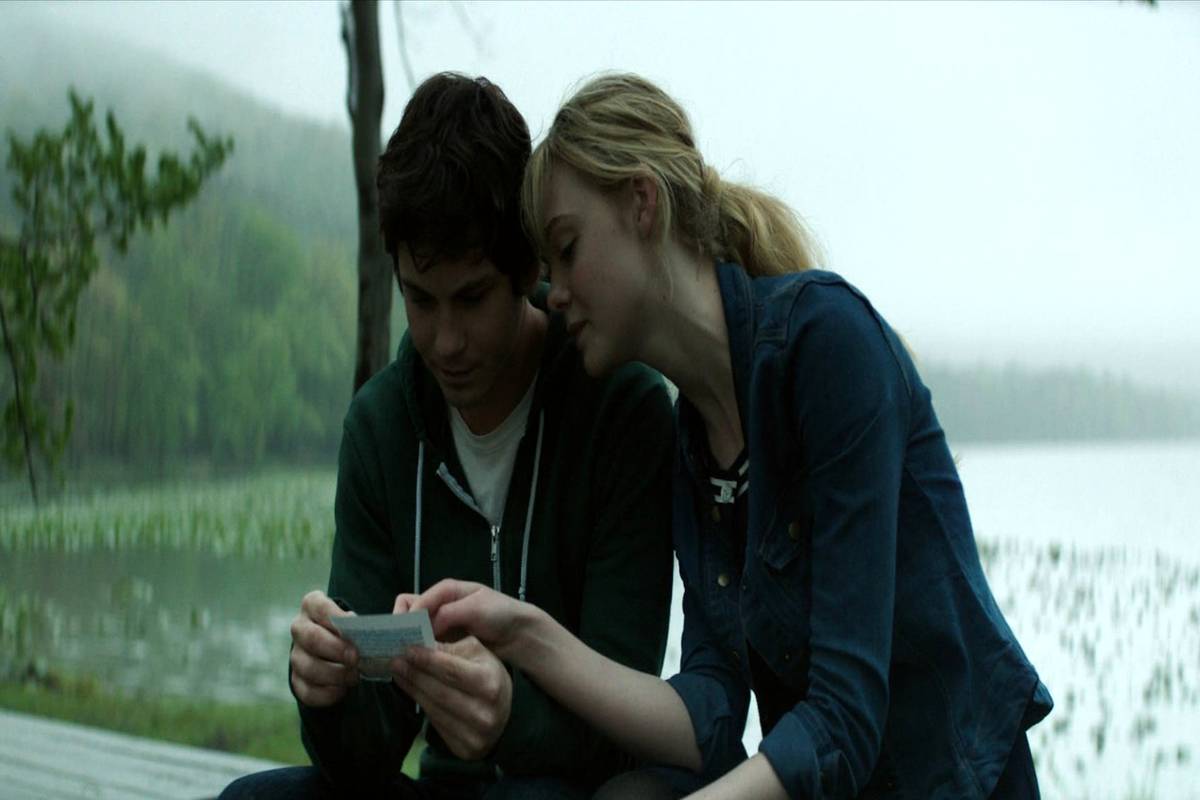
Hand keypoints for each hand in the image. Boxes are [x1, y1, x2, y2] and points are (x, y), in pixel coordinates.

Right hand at [289, 590, 358, 706]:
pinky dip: (326, 694)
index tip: (354, 625)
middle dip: (336, 649)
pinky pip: (307, 691)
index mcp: (312, 606)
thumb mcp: (356, 619)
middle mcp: (300, 628)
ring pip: (308, 667)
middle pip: (312, 638)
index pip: (319, 607)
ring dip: (334, 674)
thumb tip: (365, 628)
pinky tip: (343, 690)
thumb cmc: (353, 629)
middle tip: (356, 657)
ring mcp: (296, 655)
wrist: (339, 651)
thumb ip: (361, 622)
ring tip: (355, 676)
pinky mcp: (297, 680)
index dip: (336, 616)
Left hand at [392, 636, 512, 760]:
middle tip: (396, 662)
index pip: (452, 671)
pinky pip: (435, 725)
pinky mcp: (464, 749)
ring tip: (398, 674)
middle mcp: (484, 712)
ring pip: (434, 709)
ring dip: (412, 690)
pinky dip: (420, 706)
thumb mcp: (479, 655)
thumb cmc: (489, 676)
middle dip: (414, 675)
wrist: (505, 714)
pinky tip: (412, 692)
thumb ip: (452, 648)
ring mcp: (474, 734)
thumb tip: (421, 644)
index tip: (408, 650)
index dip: (427, 660)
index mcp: (490, 684)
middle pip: (439, 692)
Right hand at [408, 579, 529, 659]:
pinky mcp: (445, 639)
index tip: (404, 636)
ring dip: (410, 640)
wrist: (519, 632)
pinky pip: (425, 642)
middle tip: (401, 647)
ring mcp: (441, 623)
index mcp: (446, 590)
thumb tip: (425, 626)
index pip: (414, 600)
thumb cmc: (500, 613)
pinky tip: (419, 661)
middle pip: (409, 613)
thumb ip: (449, 613)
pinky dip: (420, 649)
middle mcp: (439, 605)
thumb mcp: (476, 608)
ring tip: (407, 656)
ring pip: (415, 628)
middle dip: (403, 628)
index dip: (406, 618)